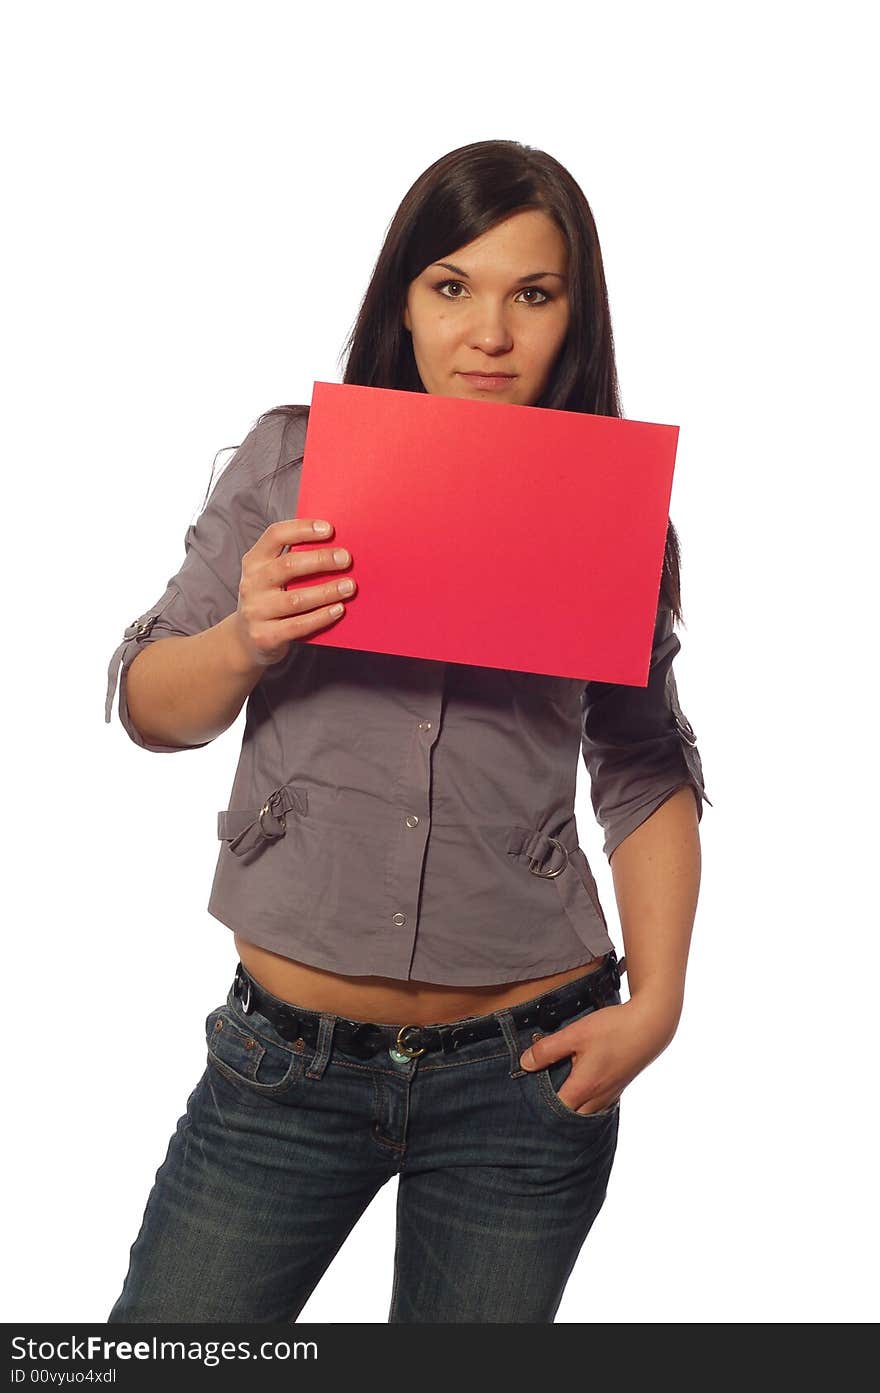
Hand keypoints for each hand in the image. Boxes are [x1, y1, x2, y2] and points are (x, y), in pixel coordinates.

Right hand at [231, 518, 356, 669]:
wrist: (245, 640)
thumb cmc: (268, 600)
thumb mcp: (270, 575)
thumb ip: (293, 561)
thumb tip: (334, 548)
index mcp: (254, 561)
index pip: (275, 535)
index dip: (302, 529)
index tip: (329, 529)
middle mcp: (252, 584)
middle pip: (288, 566)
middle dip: (321, 560)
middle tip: (346, 559)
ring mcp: (256, 611)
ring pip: (296, 599)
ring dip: (327, 591)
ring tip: (349, 586)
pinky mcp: (264, 636)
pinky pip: (298, 626)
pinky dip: (321, 617)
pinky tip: (338, 609)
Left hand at [518, 996, 677, 1115]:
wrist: (651, 1025)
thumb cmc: (613, 1028)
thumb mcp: (575, 1034)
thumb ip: (548, 1050)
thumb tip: (524, 1064)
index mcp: (584, 1088)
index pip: (555, 1112)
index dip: (539, 1108)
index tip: (526, 1099)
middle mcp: (598, 1098)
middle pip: (570, 1119)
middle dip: (553, 1114)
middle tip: (536, 1100)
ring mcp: (610, 1095)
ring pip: (584, 1114)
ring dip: (569, 1109)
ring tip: (554, 1095)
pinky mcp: (618, 1088)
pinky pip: (597, 1106)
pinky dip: (584, 1103)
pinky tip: (578, 1089)